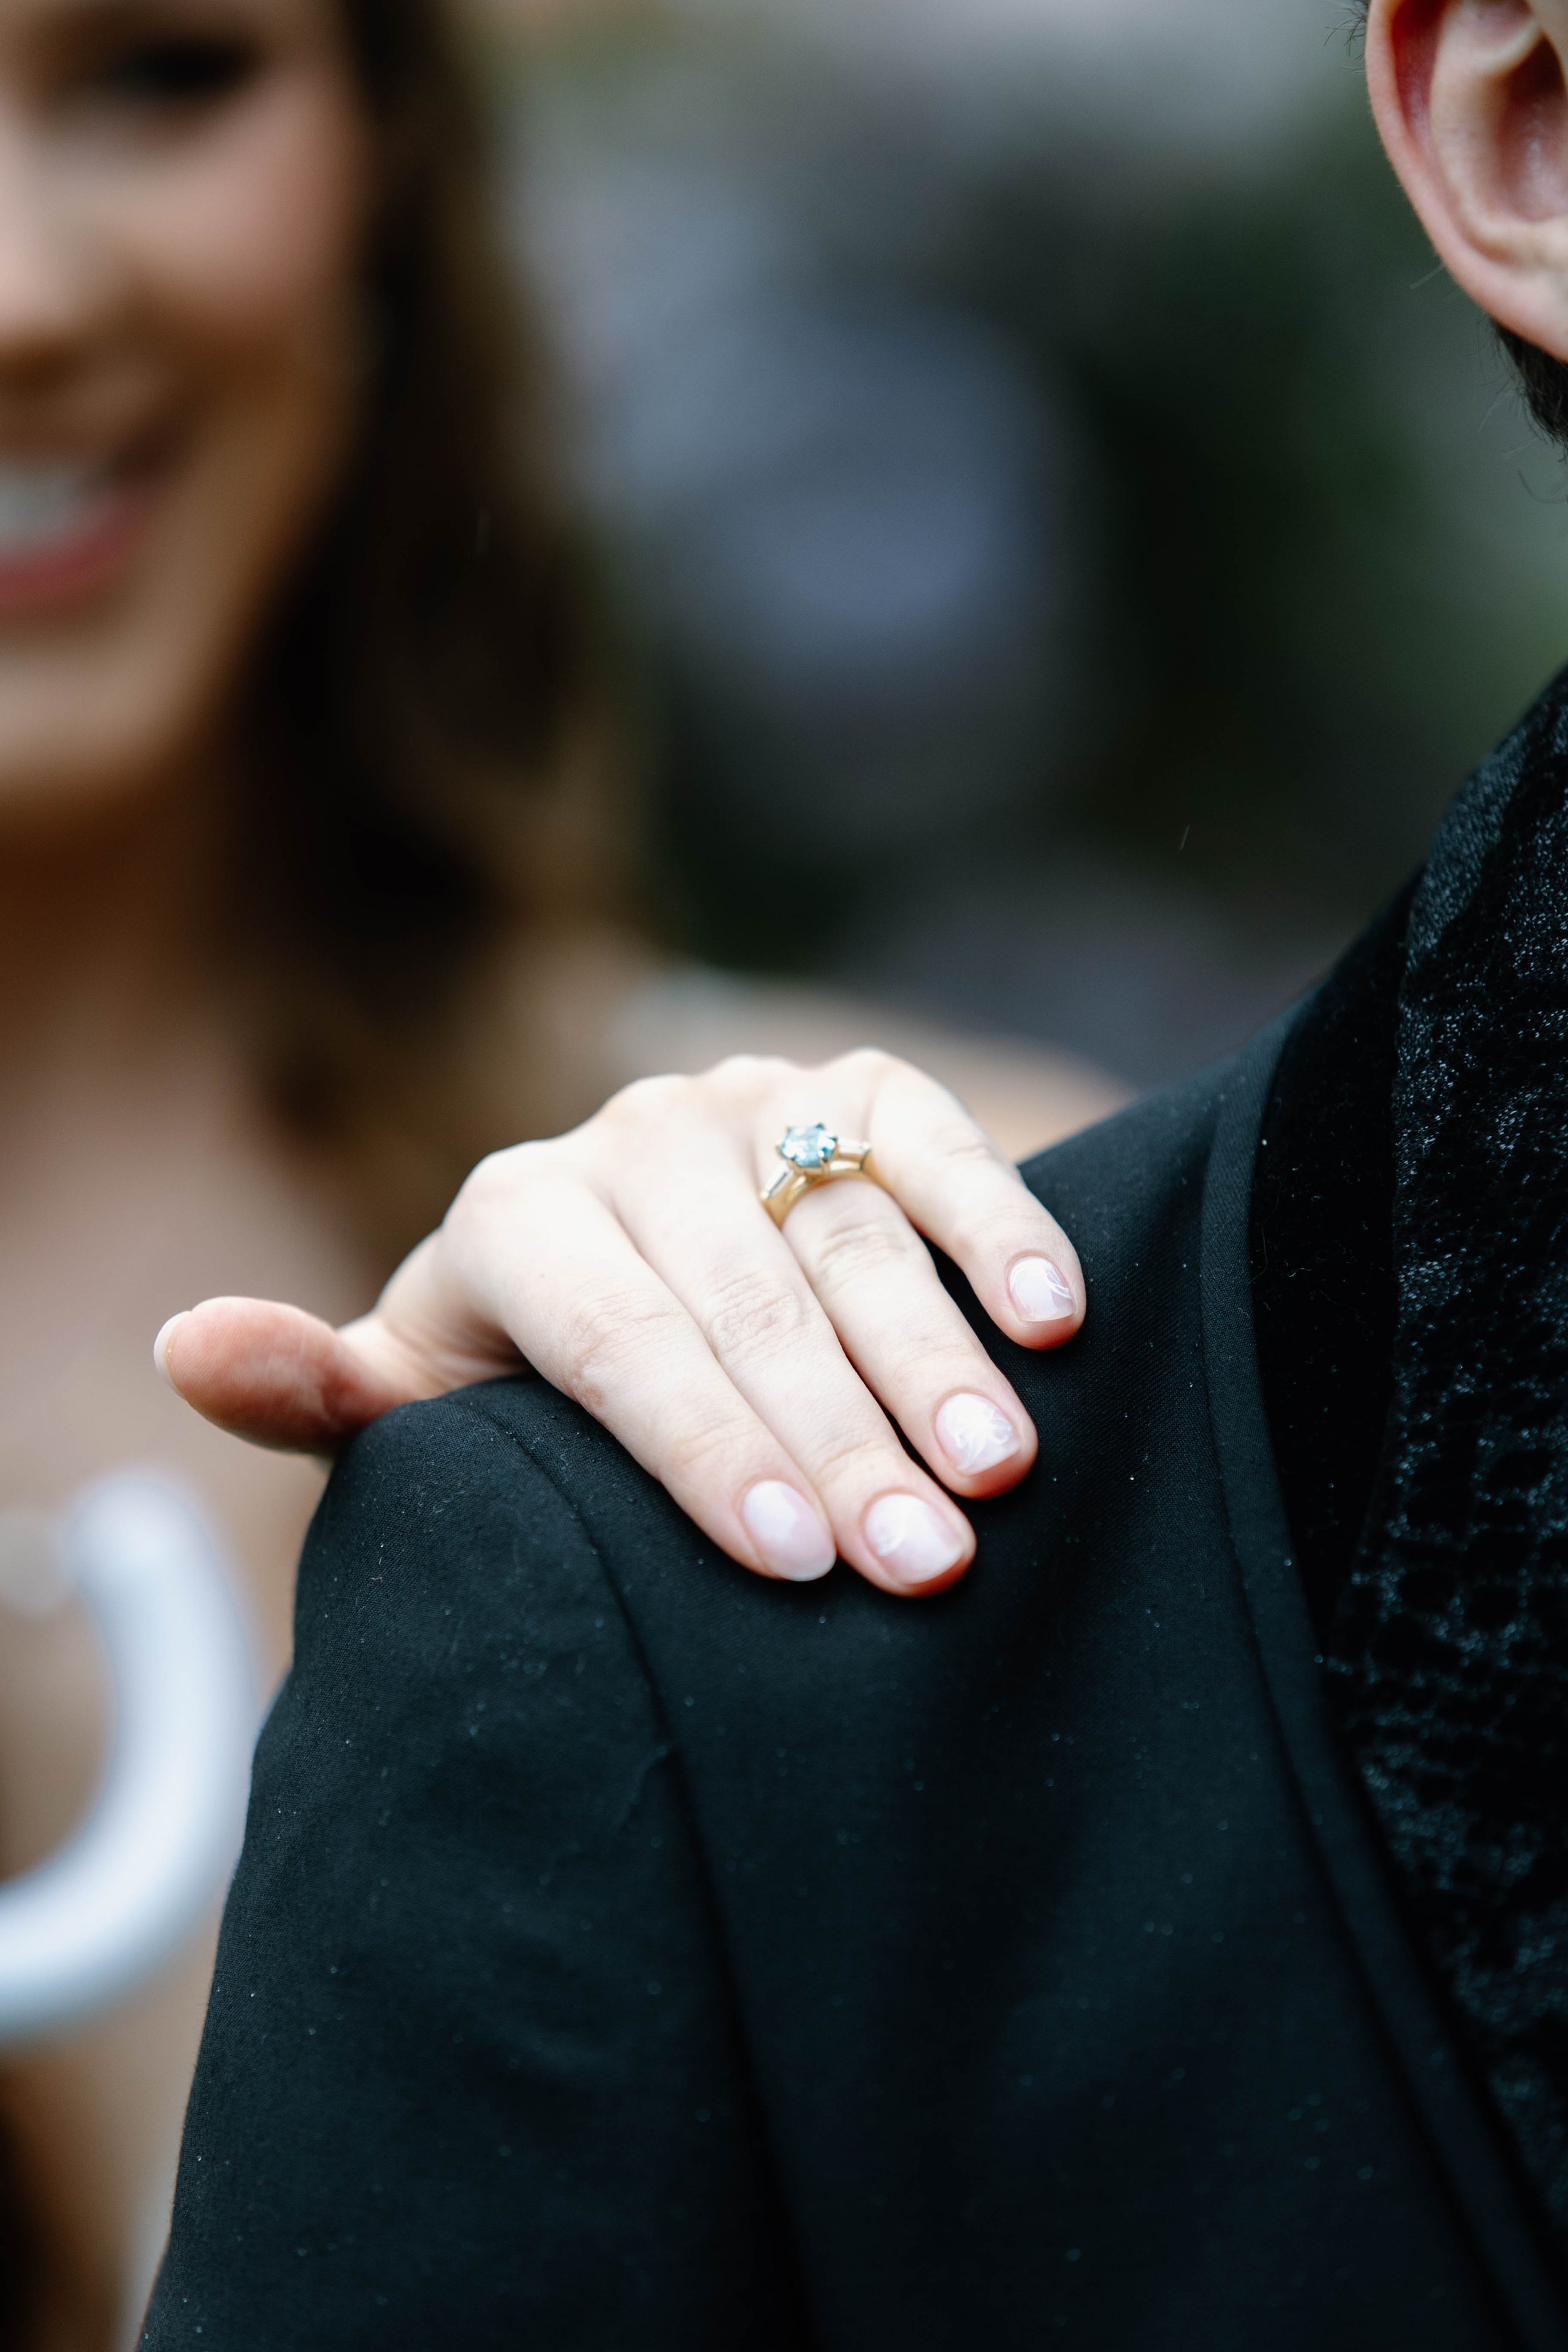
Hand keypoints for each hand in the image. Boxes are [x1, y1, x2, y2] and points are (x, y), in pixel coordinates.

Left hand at [157, 1052, 1083, 1596]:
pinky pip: (935, 1140)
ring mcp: (750, 1101)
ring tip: (1002, 1469)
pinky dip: (999, 1221)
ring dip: (935, 1352)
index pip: (618, 1339)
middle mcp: (629, 1135)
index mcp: (513, 1216)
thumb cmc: (525, 1393)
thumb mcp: (420, 1406)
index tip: (795, 1564)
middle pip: (747, 1294)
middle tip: (924, 1562)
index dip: (708, 1451)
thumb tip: (188, 1342)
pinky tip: (1058, 1319)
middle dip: (840, 1436)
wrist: (634, 1283)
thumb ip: (319, 1392)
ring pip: (849, 1225)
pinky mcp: (856, 1083)